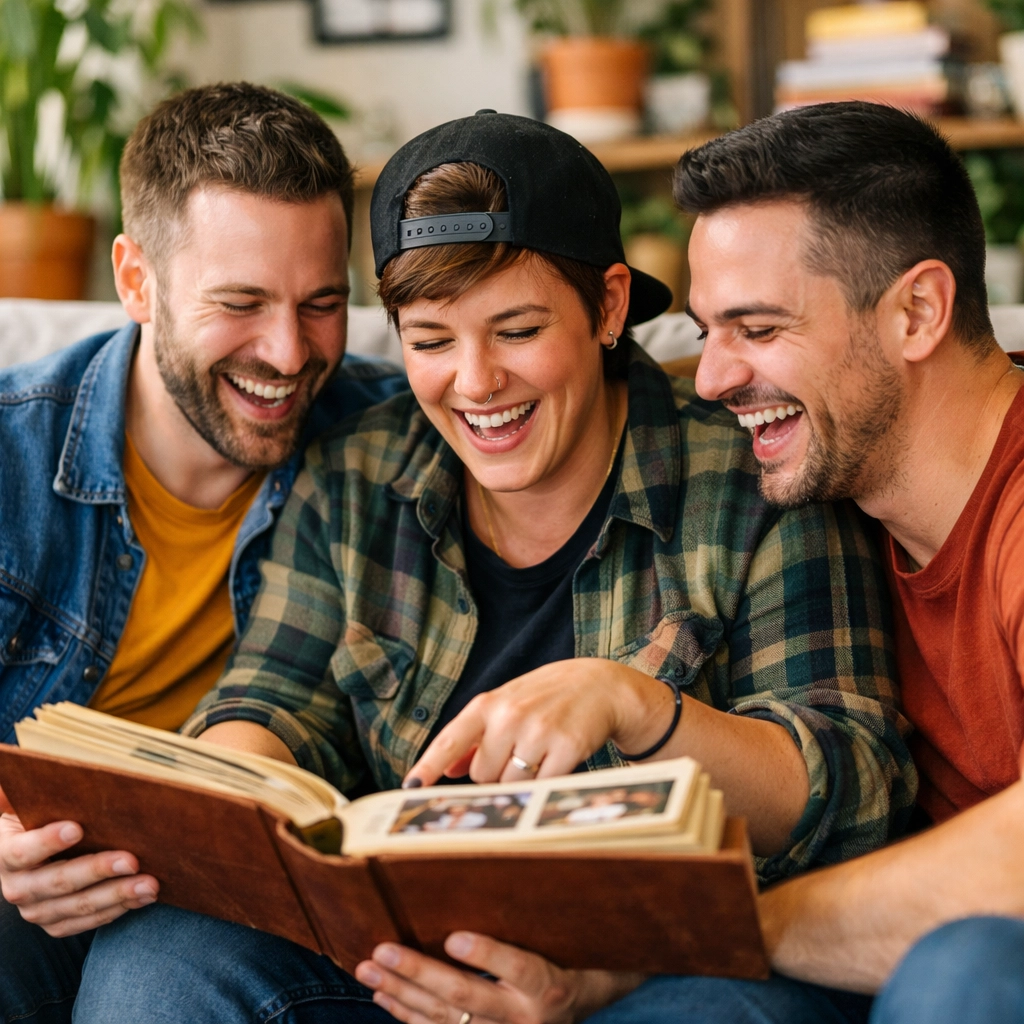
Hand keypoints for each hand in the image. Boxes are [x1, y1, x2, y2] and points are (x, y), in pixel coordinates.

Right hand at [0, 783, 157, 936]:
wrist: (34, 853)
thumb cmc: (43, 820)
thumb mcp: (38, 807)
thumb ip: (49, 798)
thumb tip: (77, 775)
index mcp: (6, 853)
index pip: (22, 850)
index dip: (48, 841)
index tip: (77, 828)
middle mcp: (18, 886)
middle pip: (58, 881)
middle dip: (99, 870)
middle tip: (133, 860)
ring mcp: (37, 909)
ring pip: (78, 906)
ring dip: (118, 895)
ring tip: (149, 884)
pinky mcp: (56, 924)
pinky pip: (87, 922)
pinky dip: (117, 909)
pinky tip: (141, 898)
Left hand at [355, 932, 643, 1023]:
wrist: (588, 1007)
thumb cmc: (578, 960)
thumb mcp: (571, 940)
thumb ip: (540, 918)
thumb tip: (511, 864)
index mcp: (550, 985)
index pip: (520, 968)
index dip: (487, 955)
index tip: (455, 938)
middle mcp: (525, 1018)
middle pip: (468, 995)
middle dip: (420, 973)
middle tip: (384, 950)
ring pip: (445, 1018)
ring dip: (402, 991)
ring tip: (369, 967)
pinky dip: (407, 1014)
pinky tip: (383, 993)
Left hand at [403, 659, 675, 787]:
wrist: (600, 685)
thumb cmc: (546, 697)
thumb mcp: (507, 704)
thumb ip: (476, 736)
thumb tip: (449, 770)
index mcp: (488, 704)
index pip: (450, 740)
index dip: (428, 766)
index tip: (411, 788)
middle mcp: (509, 716)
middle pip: (482, 775)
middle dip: (495, 772)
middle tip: (518, 750)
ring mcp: (538, 732)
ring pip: (510, 784)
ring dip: (520, 779)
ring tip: (538, 753)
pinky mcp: (567, 748)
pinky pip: (542, 787)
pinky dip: (546, 781)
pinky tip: (557, 759)